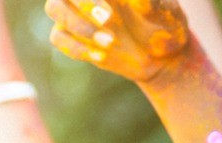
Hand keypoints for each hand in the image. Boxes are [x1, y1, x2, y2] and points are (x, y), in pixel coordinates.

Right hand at [47, 0, 189, 81]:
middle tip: (109, 19)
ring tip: (110, 42)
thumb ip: (149, 3)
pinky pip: (58, 38)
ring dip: (78, 25)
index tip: (110, 6)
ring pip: (55, 8)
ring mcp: (77, 13)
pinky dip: (77, 47)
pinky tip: (102, 55)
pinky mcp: (74, 37)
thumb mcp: (166, 14)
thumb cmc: (166, 27)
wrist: (163, 58)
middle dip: (84, 2)